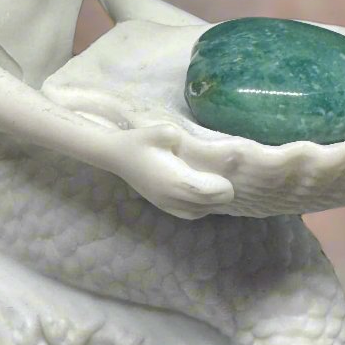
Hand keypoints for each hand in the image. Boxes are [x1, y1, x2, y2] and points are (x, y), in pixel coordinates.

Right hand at [113, 122, 233, 218]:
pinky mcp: (163, 207)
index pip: (209, 193)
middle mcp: (173, 197)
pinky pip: (190, 214)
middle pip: (208, 204)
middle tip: (225, 179)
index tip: (228, 176)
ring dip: (212, 202)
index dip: (223, 187)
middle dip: (221, 194)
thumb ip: (176, 136)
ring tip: (215, 186)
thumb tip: (187, 141)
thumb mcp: (160, 131)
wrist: (117, 156)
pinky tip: (203, 195)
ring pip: (201, 212)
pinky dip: (201, 207)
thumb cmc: (139, 142)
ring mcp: (167, 205)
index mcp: (175, 180)